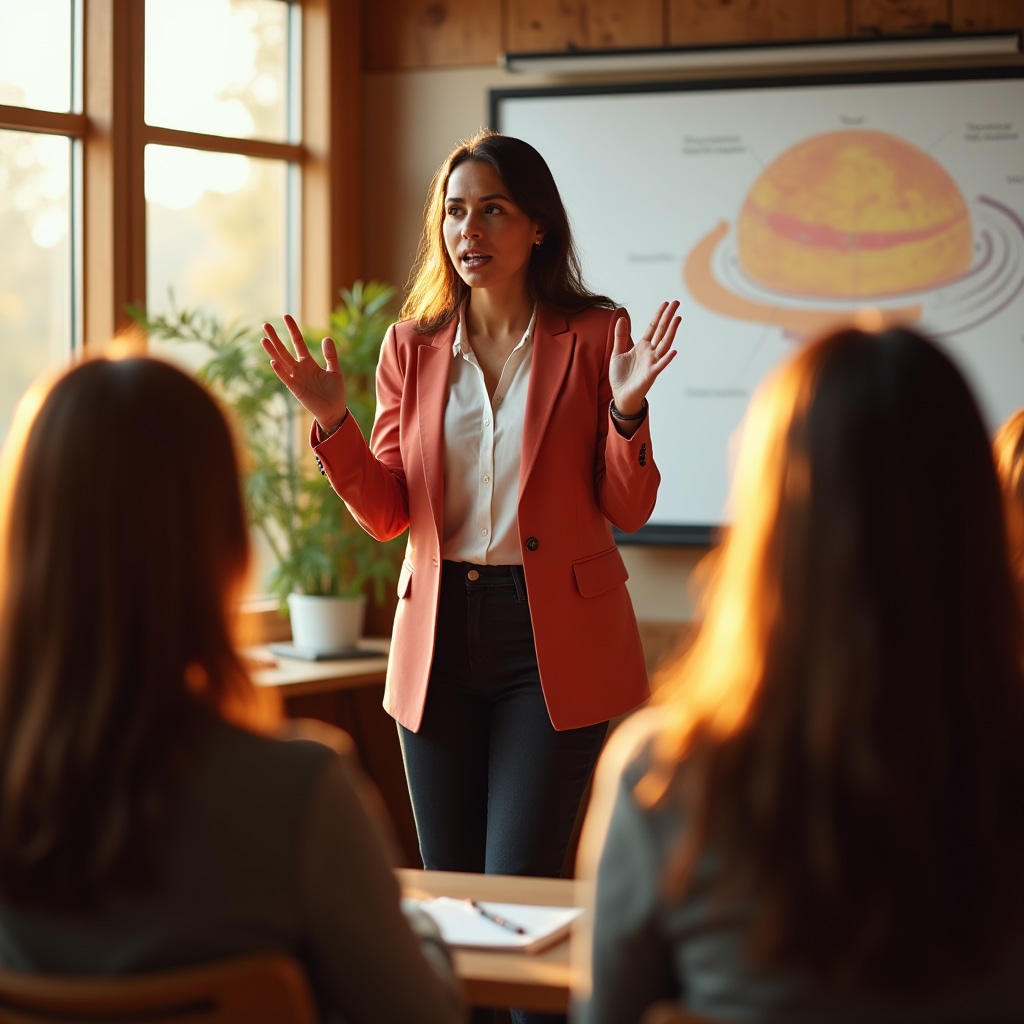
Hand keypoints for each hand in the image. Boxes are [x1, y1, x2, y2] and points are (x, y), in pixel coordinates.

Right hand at [261, 314, 348, 431]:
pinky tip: (273, 361)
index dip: (292, 330)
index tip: (286, 316)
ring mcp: (296, 378)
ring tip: (263, 339)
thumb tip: (326, 338)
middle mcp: (299, 369)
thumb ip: (330, 356)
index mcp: (308, 363)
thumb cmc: (335, 392)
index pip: (298, 342)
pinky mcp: (296, 389)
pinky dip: (279, 371)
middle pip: (284, 350)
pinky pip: (286, 378)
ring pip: (281, 362)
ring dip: (273, 351)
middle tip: (265, 324)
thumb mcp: (335, 371)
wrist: (334, 411)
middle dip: (275, 338)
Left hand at [608, 300, 680, 414]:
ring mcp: (652, 363)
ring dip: (671, 332)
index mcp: (642, 346)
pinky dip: (667, 359)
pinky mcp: (651, 374)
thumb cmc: (620, 377)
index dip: (659, 315)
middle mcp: (650, 353)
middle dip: (668, 317)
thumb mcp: (617, 353)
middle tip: (676, 303)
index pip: (653, 327)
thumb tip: (622, 318)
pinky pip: (660, 365)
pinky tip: (674, 351)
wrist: (620, 396)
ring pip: (664, 344)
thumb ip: (620, 337)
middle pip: (661, 332)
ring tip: (677, 319)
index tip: (666, 303)